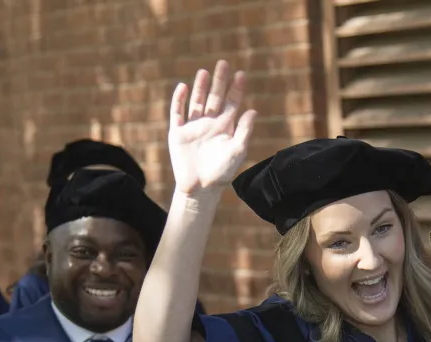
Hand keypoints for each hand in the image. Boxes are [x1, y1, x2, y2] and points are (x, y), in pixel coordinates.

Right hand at [169, 60, 257, 195]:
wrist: (199, 189)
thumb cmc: (221, 173)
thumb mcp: (237, 151)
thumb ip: (244, 131)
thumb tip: (253, 110)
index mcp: (225, 127)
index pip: (232, 103)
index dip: (236, 88)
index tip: (241, 74)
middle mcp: (209, 124)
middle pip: (215, 97)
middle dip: (219, 81)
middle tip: (223, 64)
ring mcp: (193, 127)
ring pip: (197, 102)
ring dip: (200, 87)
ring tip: (204, 72)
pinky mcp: (178, 133)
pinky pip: (177, 113)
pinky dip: (179, 100)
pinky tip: (183, 87)